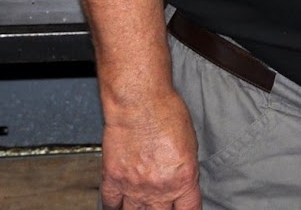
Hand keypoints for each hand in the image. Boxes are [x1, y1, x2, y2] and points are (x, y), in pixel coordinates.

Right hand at [99, 89, 202, 209]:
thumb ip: (185, 168)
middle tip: (160, 206)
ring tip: (141, 207)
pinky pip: (111, 203)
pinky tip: (118, 205)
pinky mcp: (113, 178)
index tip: (183, 209)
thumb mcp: (190, 142)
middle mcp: (159, 188)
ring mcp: (134, 186)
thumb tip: (182, 180)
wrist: (138, 101)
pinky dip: (114, 207)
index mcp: (183, 178)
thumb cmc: (166, 112)